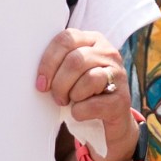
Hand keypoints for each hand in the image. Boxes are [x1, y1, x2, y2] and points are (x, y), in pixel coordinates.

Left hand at [37, 29, 136, 160]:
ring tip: (70, 103)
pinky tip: (81, 113)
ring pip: (88, 80)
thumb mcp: (71, 73)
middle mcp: (108, 52)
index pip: (66, 39)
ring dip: (71, 96)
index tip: (41, 82)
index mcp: (93, 40)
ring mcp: (118, 74)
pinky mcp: (122, 99)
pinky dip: (80, 112)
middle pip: (75, 60)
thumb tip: (38, 74)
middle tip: (57, 97)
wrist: (107, 121)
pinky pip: (94, 104)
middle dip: (59, 83)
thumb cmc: (82, 93)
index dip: (49, 61)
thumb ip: (59, 64)